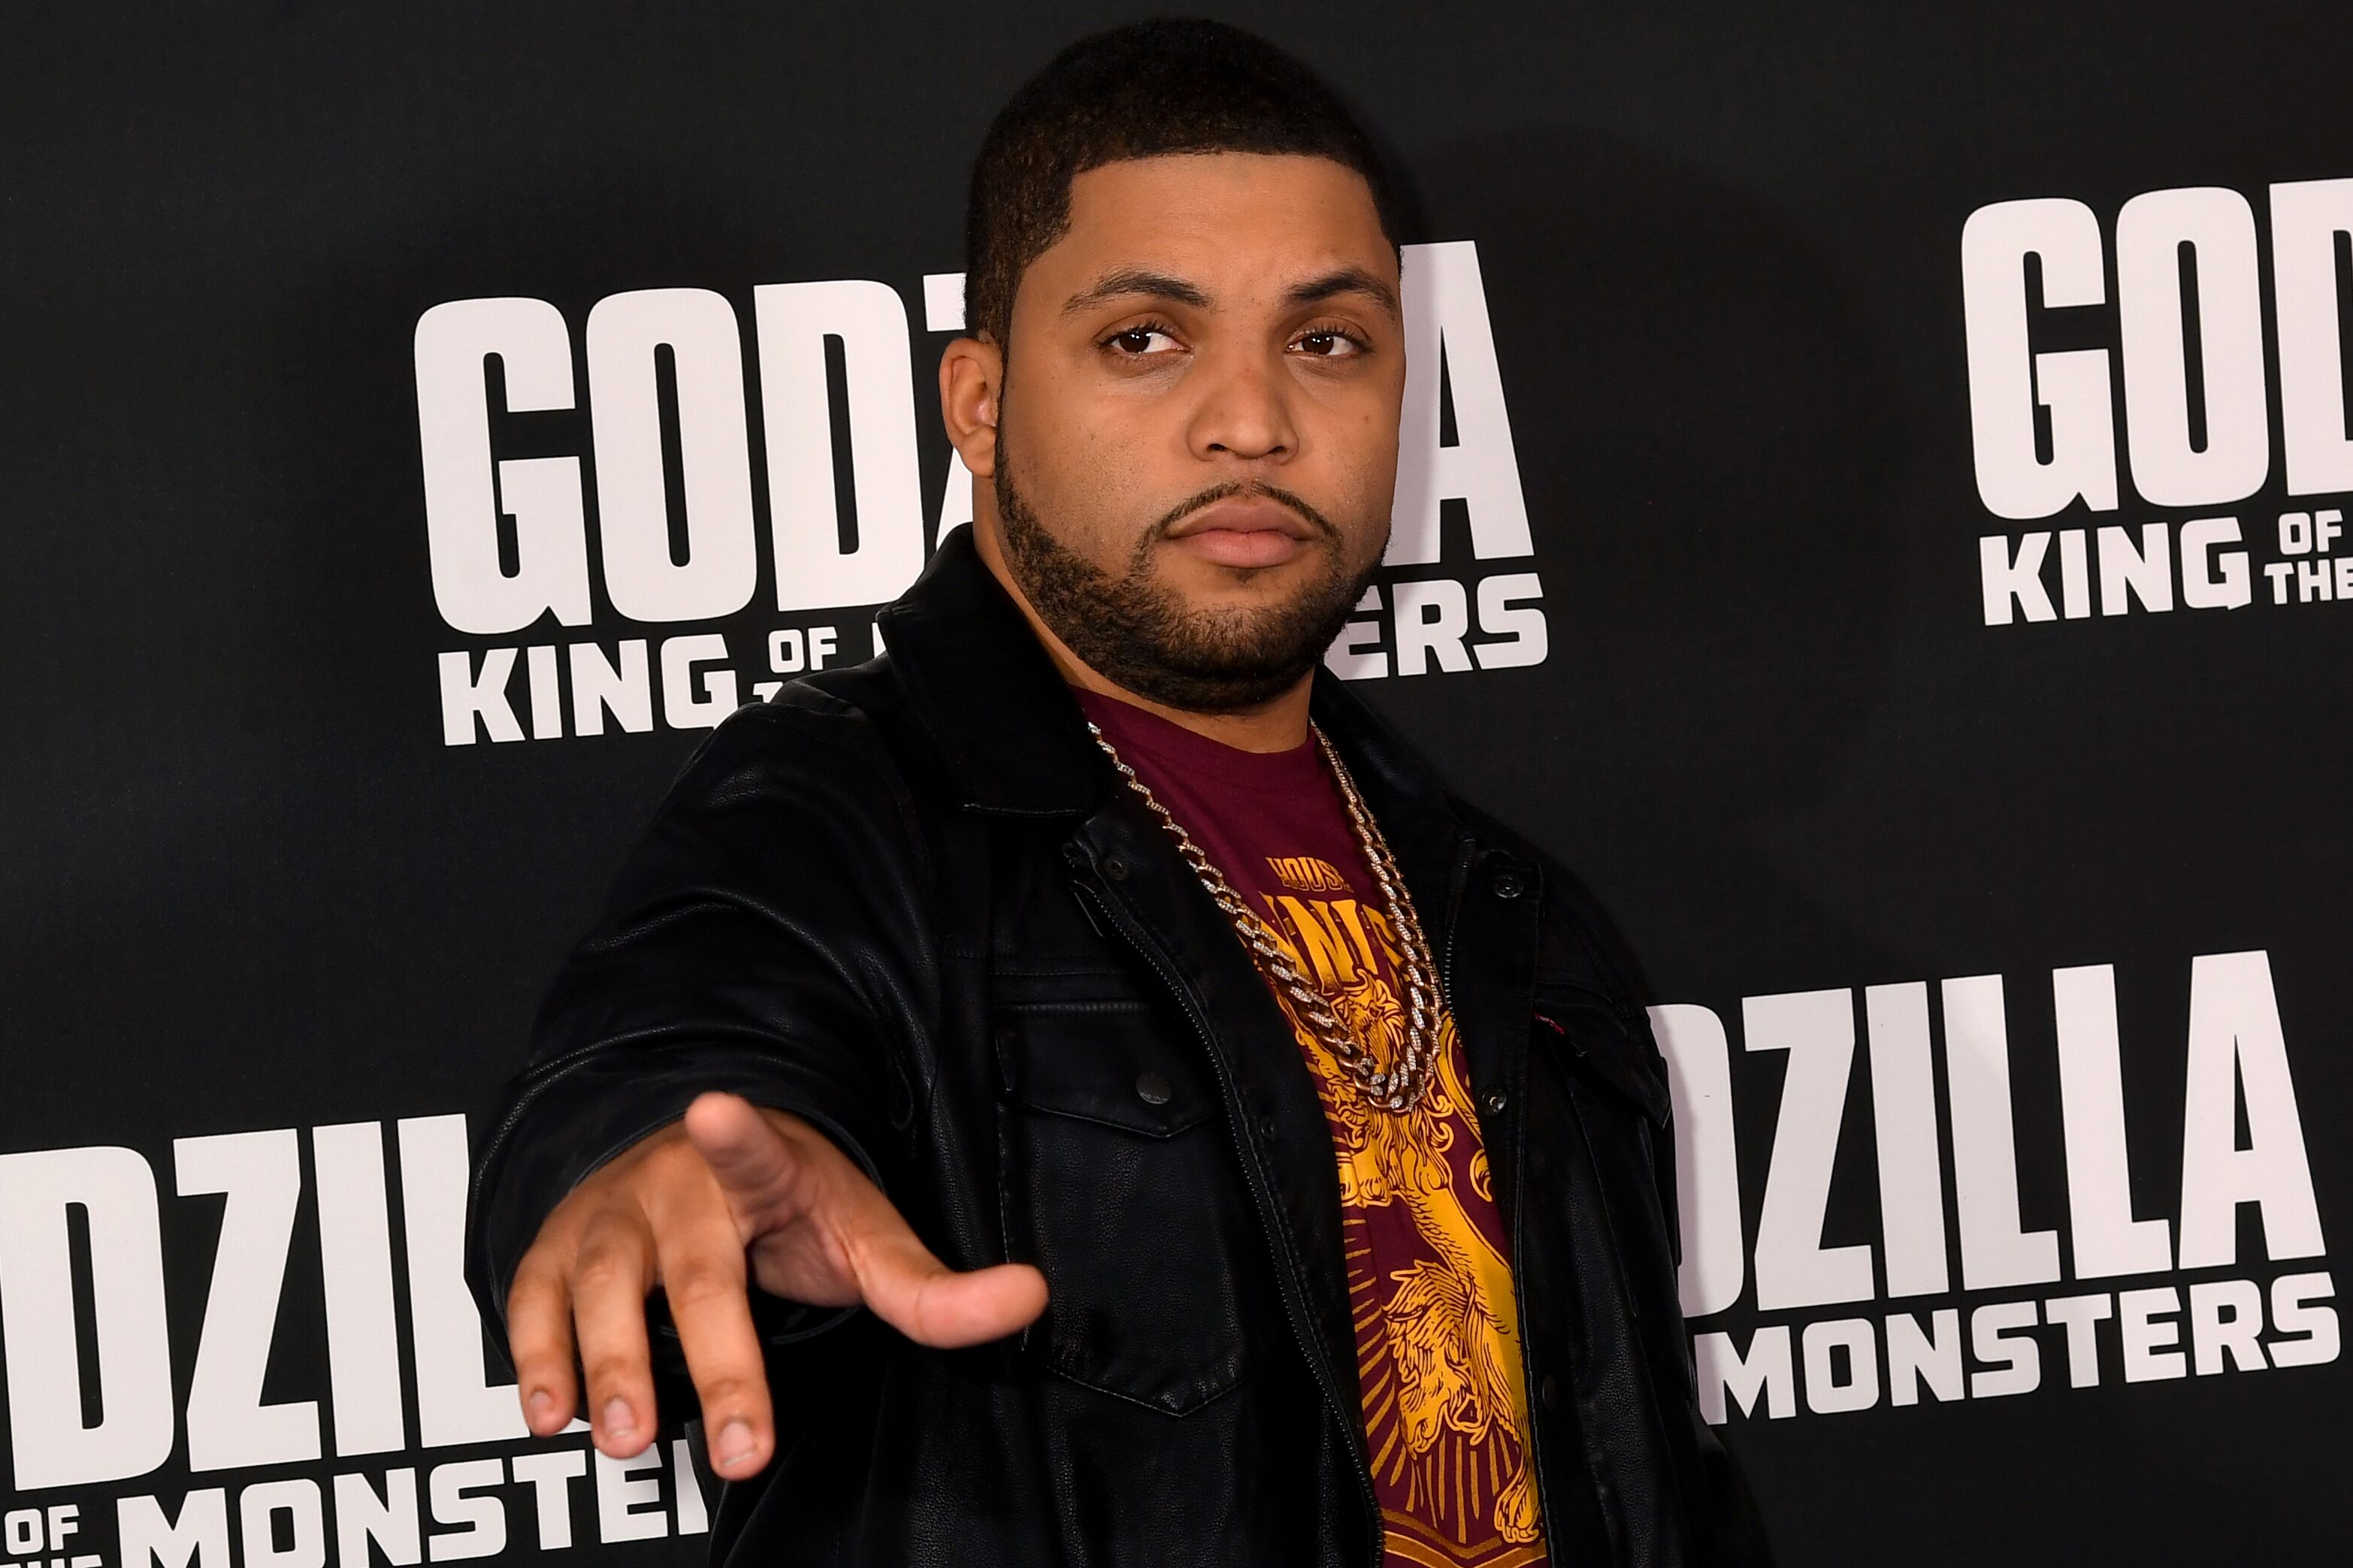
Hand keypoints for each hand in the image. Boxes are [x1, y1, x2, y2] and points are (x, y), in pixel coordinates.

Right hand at [504, 1091, 1048, 1478]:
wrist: (694, 1161)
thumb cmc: (791, 1210)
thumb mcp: (864, 1237)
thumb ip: (934, 1287)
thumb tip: (1032, 1298)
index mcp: (761, 1168)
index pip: (755, 1150)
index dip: (736, 1134)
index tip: (713, 1107)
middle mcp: (676, 1184)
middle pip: (695, 1275)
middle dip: (716, 1362)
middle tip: (737, 1447)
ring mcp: (611, 1215)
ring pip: (601, 1288)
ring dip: (608, 1363)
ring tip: (623, 1436)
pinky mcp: (557, 1248)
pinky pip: (534, 1299)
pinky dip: (537, 1354)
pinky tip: (552, 1413)